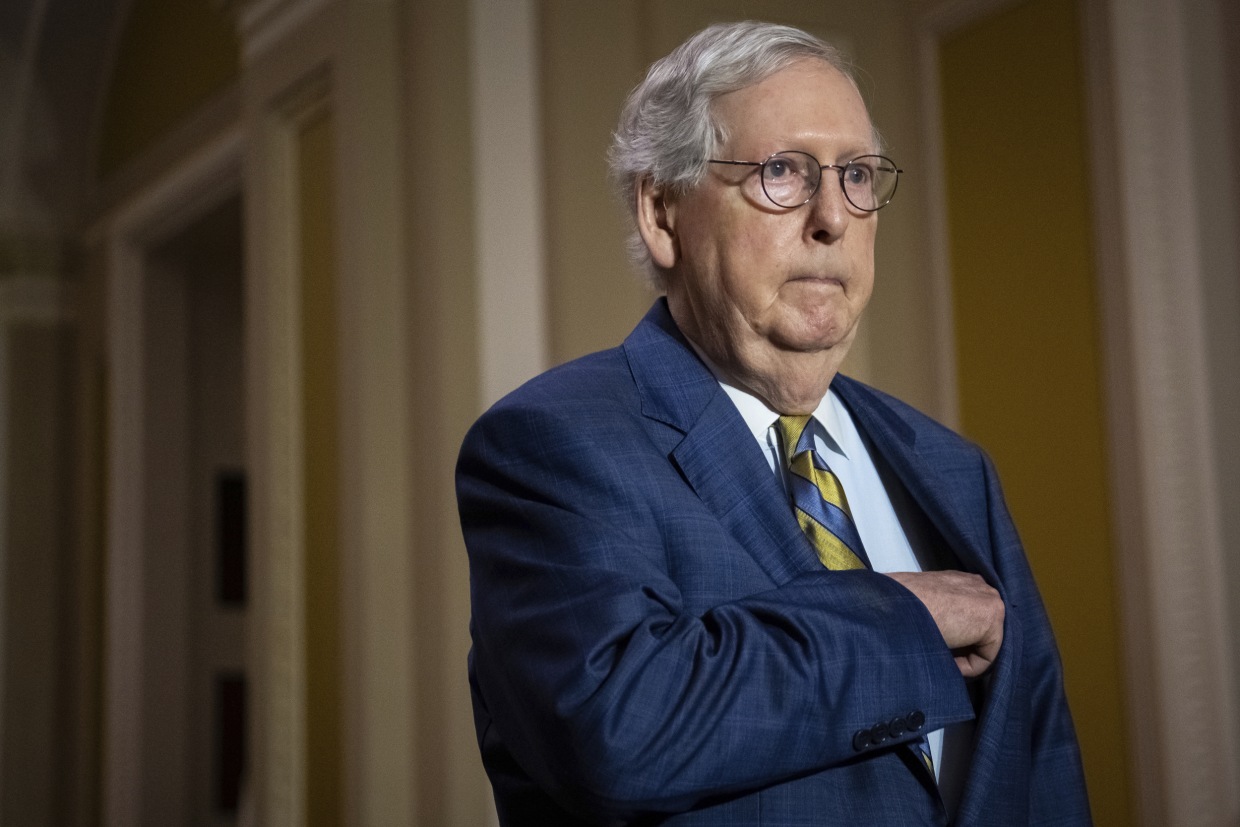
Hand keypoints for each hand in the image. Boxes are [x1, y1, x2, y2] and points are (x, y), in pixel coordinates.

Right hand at [886, 571, 1003, 677]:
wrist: (900, 607)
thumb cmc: (902, 606)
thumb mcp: (924, 603)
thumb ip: (943, 610)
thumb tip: (948, 632)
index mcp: (962, 581)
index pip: (971, 615)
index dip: (959, 637)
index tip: (940, 646)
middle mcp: (980, 585)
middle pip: (982, 628)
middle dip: (966, 647)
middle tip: (944, 656)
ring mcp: (990, 599)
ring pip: (986, 643)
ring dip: (965, 657)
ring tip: (943, 660)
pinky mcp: (993, 618)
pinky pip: (987, 656)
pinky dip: (969, 667)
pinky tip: (949, 663)